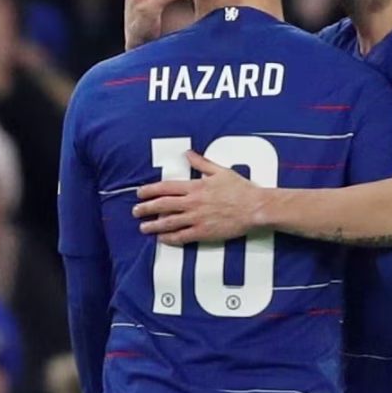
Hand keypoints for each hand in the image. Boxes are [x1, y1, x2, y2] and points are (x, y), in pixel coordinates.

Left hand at [133, 151, 262, 243]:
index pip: (166, 187)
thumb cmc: (241, 189)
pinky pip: (182, 236)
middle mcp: (193, 202)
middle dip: (146, 208)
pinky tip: (162, 239)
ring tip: (144, 227)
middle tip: (136, 211)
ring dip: (153, 225)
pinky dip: (170, 238)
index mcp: (196, 186)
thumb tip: (188, 153)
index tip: (140, 193)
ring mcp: (197, 218)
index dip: (150, 190)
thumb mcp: (220, 171)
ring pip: (169, 222)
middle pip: (162, 205)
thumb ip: (201, 163)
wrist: (255, 208)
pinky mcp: (204, 232)